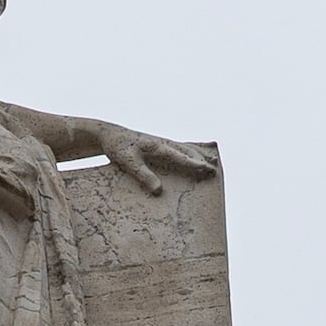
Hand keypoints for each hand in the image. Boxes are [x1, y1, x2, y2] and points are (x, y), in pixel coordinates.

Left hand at [92, 127, 216, 193]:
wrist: (109, 134)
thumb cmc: (118, 148)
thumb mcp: (128, 162)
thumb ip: (143, 175)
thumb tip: (159, 191)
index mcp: (158, 146)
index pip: (181, 157)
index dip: (195, 165)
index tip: (208, 170)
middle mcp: (163, 143)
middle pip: (188, 152)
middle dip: (202, 161)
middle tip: (215, 170)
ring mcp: (162, 142)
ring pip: (185, 148)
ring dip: (199, 155)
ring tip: (213, 161)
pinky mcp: (158, 145)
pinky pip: (178, 148)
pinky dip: (189, 151)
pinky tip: (194, 154)